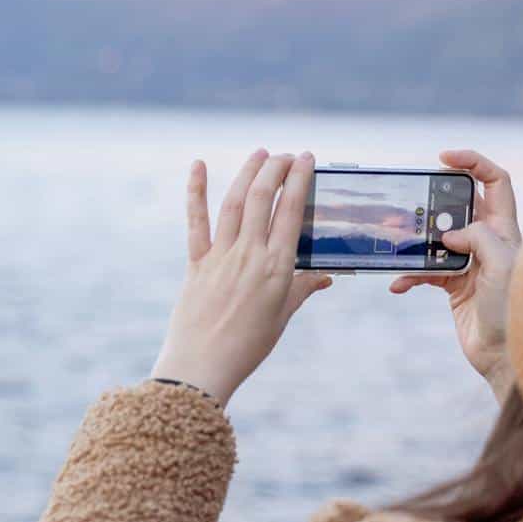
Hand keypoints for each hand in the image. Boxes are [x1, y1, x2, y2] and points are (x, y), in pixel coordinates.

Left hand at [150, 150, 332, 404]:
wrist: (202, 367)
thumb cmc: (247, 347)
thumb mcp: (282, 317)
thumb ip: (303, 290)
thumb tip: (326, 276)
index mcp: (277, 268)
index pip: (291, 212)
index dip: (299, 179)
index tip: (307, 159)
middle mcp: (249, 256)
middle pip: (262, 198)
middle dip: (276, 168)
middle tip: (287, 155)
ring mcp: (220, 257)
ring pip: (234, 202)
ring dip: (248, 173)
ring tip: (260, 154)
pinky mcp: (196, 263)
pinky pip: (196, 221)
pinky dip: (196, 191)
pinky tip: (198, 165)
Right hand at [390, 149, 522, 404]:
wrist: (507, 357)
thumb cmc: (515, 311)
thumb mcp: (502, 266)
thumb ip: (478, 239)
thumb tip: (449, 233)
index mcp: (505, 229)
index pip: (495, 181)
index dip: (473, 162)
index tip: (444, 158)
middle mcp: (488, 241)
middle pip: (459, 205)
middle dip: (433, 201)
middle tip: (412, 202)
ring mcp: (470, 262)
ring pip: (436, 238)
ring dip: (415, 240)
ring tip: (394, 239)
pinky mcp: (454, 285)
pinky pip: (426, 271)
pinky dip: (410, 275)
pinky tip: (399, 284)